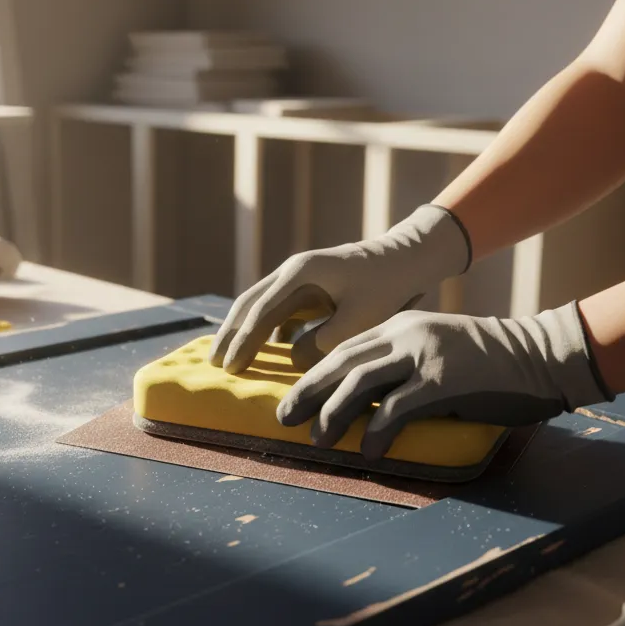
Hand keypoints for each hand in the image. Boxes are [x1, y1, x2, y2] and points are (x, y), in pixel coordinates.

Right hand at [210, 205, 470, 373]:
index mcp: (300, 273)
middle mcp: (292, 272)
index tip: (230, 367)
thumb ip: (323, 343)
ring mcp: (298, 279)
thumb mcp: (359, 319)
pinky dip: (263, 331)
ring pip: (259, 307)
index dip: (243, 341)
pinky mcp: (308, 289)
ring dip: (242, 332)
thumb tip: (291, 359)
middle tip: (214, 364)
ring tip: (227, 358)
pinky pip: (277, 312)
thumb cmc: (388, 286)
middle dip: (230, 334)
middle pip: (249, 304)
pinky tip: (258, 351)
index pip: (261, 310)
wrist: (410, 258)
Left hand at [277, 303, 612, 460]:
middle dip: (307, 392)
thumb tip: (362, 403)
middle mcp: (404, 335)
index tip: (291, 398)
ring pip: (360, 382)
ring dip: (333, 413)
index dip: (312, 375)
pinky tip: (368, 450)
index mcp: (398, 327)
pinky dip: (378, 430)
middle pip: (340, 363)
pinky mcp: (444, 380)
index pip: (343, 350)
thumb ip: (399, 368)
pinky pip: (398, 407)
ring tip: (317, 439)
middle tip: (284, 418)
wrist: (538, 356)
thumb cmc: (486, 363)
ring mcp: (423, 355)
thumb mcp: (433, 352)